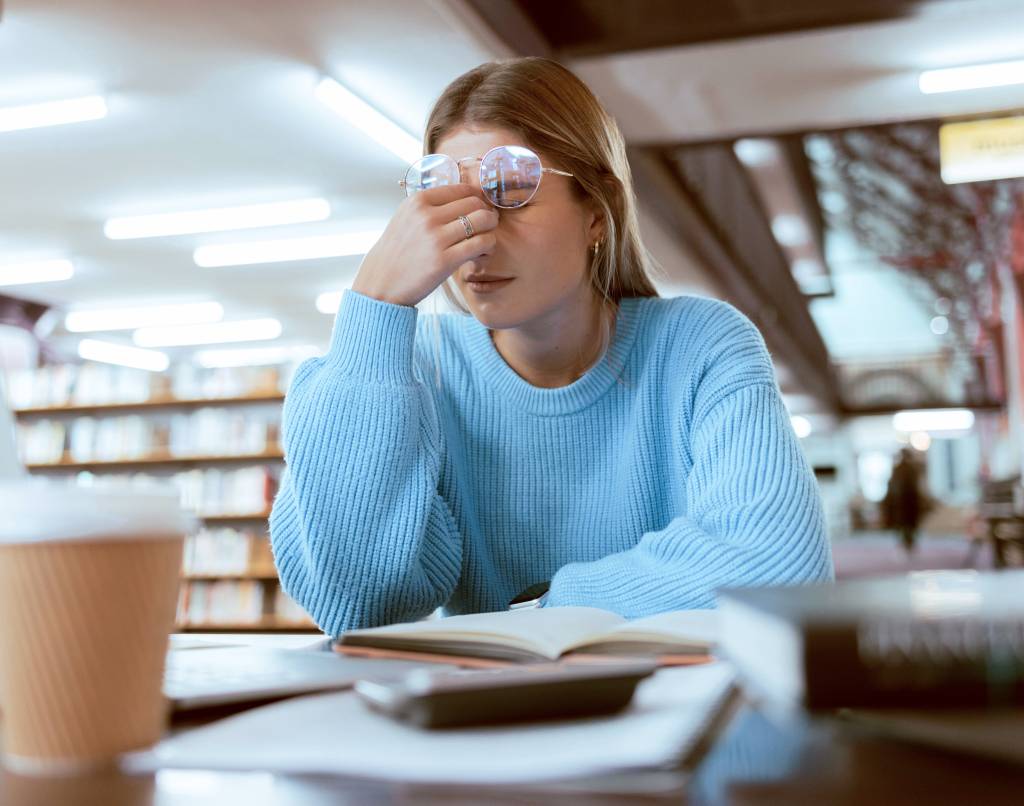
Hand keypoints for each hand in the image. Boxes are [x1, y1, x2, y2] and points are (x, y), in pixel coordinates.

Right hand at [351, 184, 498, 306]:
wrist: (381, 283)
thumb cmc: (397, 253)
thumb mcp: (406, 218)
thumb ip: (431, 207)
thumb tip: (465, 198)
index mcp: (417, 201)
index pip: (461, 189)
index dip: (477, 198)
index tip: (480, 209)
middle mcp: (427, 215)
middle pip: (475, 203)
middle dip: (487, 213)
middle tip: (487, 226)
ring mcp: (436, 238)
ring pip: (483, 220)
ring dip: (491, 230)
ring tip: (486, 241)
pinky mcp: (445, 260)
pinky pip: (482, 243)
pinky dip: (488, 247)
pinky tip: (482, 254)